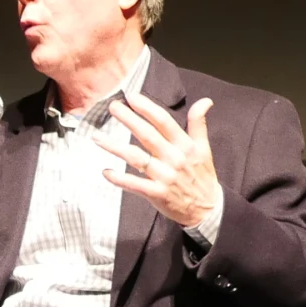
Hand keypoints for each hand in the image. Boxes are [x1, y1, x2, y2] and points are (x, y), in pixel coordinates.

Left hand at [98, 94, 222, 228]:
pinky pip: (134, 184)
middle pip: (147, 135)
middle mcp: (174, 158)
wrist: (208, 209)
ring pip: (136, 158)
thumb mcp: (204, 148)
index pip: (164, 122)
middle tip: (112, 107)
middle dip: (129, 119)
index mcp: (185, 145)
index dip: (147, 108)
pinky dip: (119, 179)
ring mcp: (165, 176)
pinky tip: (106, 171)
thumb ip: (199, 124)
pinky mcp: (157, 193)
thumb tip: (205, 101)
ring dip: (115, 147)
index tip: (132, 97)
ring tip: (97, 137)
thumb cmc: (202, 176)